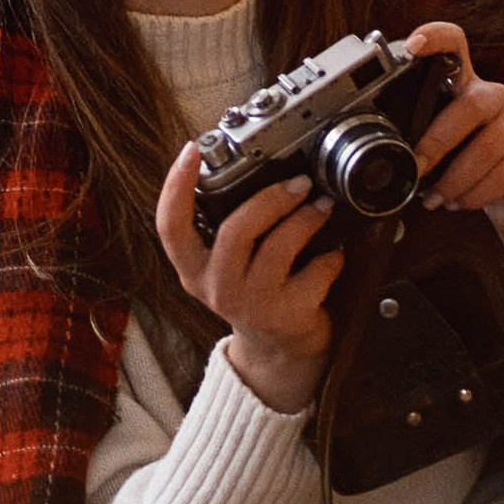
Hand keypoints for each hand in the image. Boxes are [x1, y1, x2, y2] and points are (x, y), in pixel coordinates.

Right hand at [156, 142, 343, 413]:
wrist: (278, 351)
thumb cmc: (254, 293)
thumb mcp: (226, 265)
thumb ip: (224, 227)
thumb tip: (251, 169)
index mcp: (193, 269)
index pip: (170, 226)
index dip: (175, 187)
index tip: (191, 152)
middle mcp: (217, 287)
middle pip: (236, 231)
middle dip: (271, 198)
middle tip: (298, 181)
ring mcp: (252, 304)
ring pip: (279, 248)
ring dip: (306, 219)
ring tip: (321, 206)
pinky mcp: (287, 316)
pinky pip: (315, 273)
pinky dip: (330, 257)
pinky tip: (333, 252)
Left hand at [404, 21, 503, 282]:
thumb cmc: (457, 160)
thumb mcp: (432, 142)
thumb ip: (410, 135)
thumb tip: (366, 151)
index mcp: (461, 85)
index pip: (455, 45)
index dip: (437, 38)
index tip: (414, 45)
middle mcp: (492, 96)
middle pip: (472, 106)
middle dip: (439, 142)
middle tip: (416, 168)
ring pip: (490, 145)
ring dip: (457, 178)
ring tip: (435, 198)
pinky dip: (477, 193)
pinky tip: (460, 202)